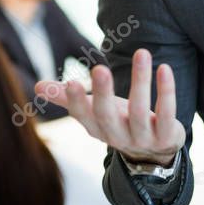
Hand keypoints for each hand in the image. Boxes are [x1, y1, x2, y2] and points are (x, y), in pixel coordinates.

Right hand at [34, 48, 184, 165]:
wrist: (154, 152)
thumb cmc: (119, 121)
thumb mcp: (94, 110)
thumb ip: (67, 98)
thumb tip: (36, 86)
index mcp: (97, 128)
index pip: (83, 116)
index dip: (76, 101)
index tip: (71, 83)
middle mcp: (117, 136)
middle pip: (108, 116)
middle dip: (103, 93)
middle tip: (99, 69)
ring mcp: (143, 139)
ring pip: (140, 112)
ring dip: (141, 81)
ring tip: (142, 52)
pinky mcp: (167, 136)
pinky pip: (167, 114)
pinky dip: (166, 92)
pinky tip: (164, 68)